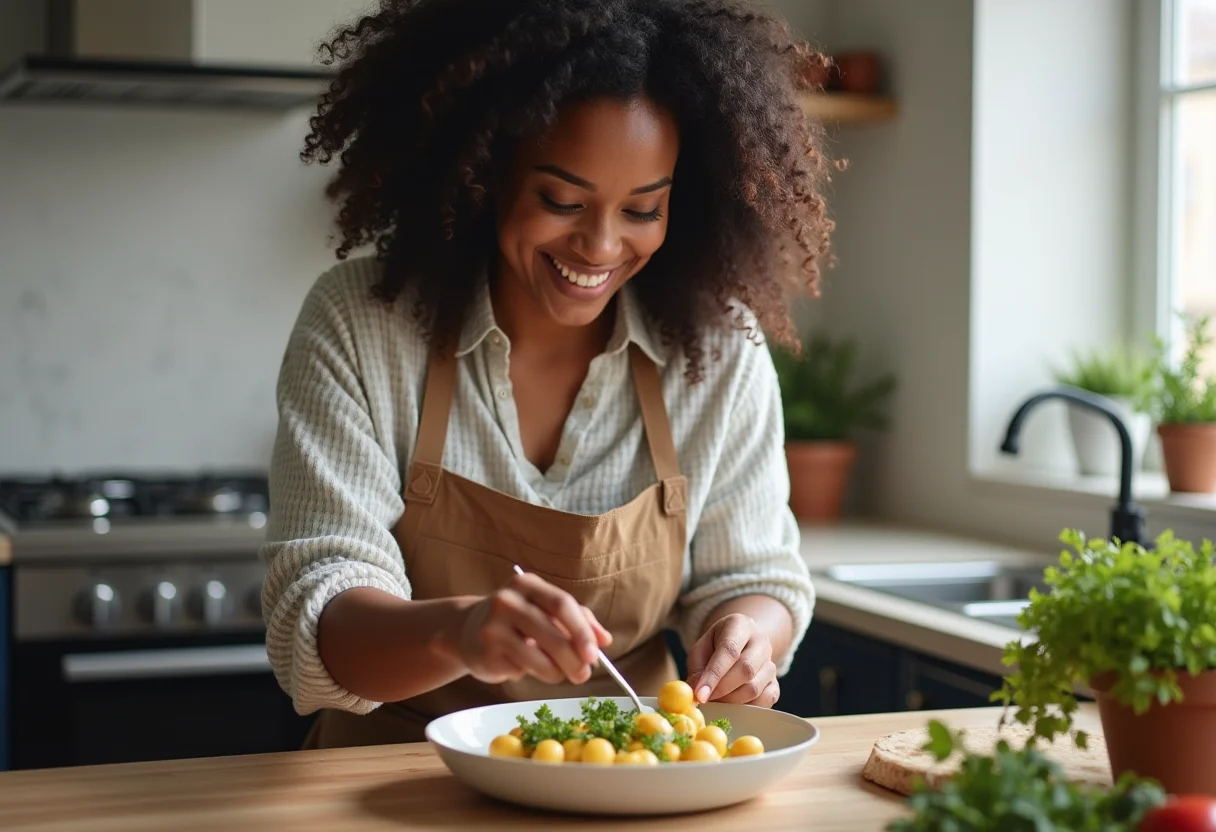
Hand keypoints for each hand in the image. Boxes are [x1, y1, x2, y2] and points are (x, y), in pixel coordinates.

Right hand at [439, 572, 611, 685]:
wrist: (466, 630)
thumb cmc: (517, 620)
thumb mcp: (545, 610)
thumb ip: (578, 620)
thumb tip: (605, 640)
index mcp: (527, 584)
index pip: (562, 604)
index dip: (582, 631)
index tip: (595, 654)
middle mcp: (507, 601)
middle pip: (552, 634)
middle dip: (574, 659)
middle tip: (584, 675)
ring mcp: (493, 627)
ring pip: (539, 659)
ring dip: (556, 673)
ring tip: (558, 674)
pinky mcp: (485, 653)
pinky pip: (522, 671)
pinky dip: (533, 674)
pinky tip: (525, 666)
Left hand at [686, 613, 778, 707]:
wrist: (738, 644)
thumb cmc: (715, 647)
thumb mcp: (700, 650)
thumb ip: (697, 670)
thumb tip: (697, 692)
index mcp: (739, 625)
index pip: (729, 650)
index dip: (714, 674)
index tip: (700, 695)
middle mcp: (760, 641)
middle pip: (746, 669)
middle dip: (722, 689)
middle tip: (706, 699)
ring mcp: (771, 661)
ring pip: (755, 687)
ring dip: (732, 700)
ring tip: (717, 699)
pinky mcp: (776, 682)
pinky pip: (767, 699)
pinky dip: (748, 707)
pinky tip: (734, 704)